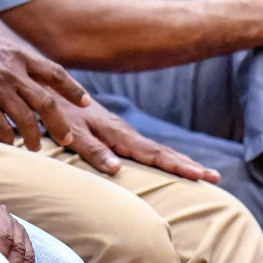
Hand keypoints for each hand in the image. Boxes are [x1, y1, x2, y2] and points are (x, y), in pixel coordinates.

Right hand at [0, 22, 89, 150]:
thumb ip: (14, 58)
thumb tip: (29, 71)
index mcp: (18, 54)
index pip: (55, 73)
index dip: (73, 89)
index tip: (86, 102)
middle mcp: (12, 72)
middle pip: (47, 103)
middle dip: (61, 125)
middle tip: (68, 139)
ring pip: (27, 121)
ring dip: (33, 137)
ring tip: (33, 145)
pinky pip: (2, 129)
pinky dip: (7, 138)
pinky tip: (7, 141)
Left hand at [50, 97, 218, 181]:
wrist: (49, 87)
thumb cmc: (58, 113)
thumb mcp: (72, 132)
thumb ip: (93, 149)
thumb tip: (117, 169)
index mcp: (118, 134)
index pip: (153, 154)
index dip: (177, 166)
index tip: (201, 175)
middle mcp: (123, 132)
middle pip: (160, 151)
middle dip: (186, 164)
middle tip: (213, 176)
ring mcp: (119, 132)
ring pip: (153, 149)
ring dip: (176, 161)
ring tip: (199, 172)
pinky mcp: (112, 132)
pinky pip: (141, 148)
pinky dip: (159, 156)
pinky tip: (166, 163)